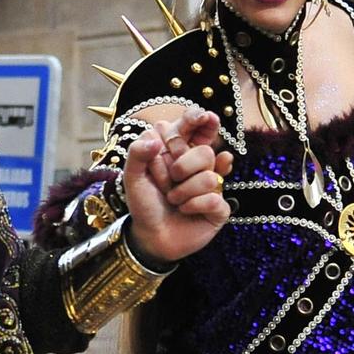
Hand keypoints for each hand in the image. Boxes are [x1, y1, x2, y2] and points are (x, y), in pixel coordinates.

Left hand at [120, 107, 234, 265]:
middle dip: (182, 167)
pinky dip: (193, 206)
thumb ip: (137, 153)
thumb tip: (155, 134)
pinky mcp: (220, 207)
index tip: (204, 117)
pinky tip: (186, 210)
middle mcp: (199, 165)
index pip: (195, 127)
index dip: (201, 119)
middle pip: (205, 152)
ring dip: (183, 192)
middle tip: (169, 179)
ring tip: (173, 199)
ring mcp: (212, 186)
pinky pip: (214, 199)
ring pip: (209, 177)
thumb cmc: (144, 204)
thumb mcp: (133, 177)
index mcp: (180, 151)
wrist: (151, 236)